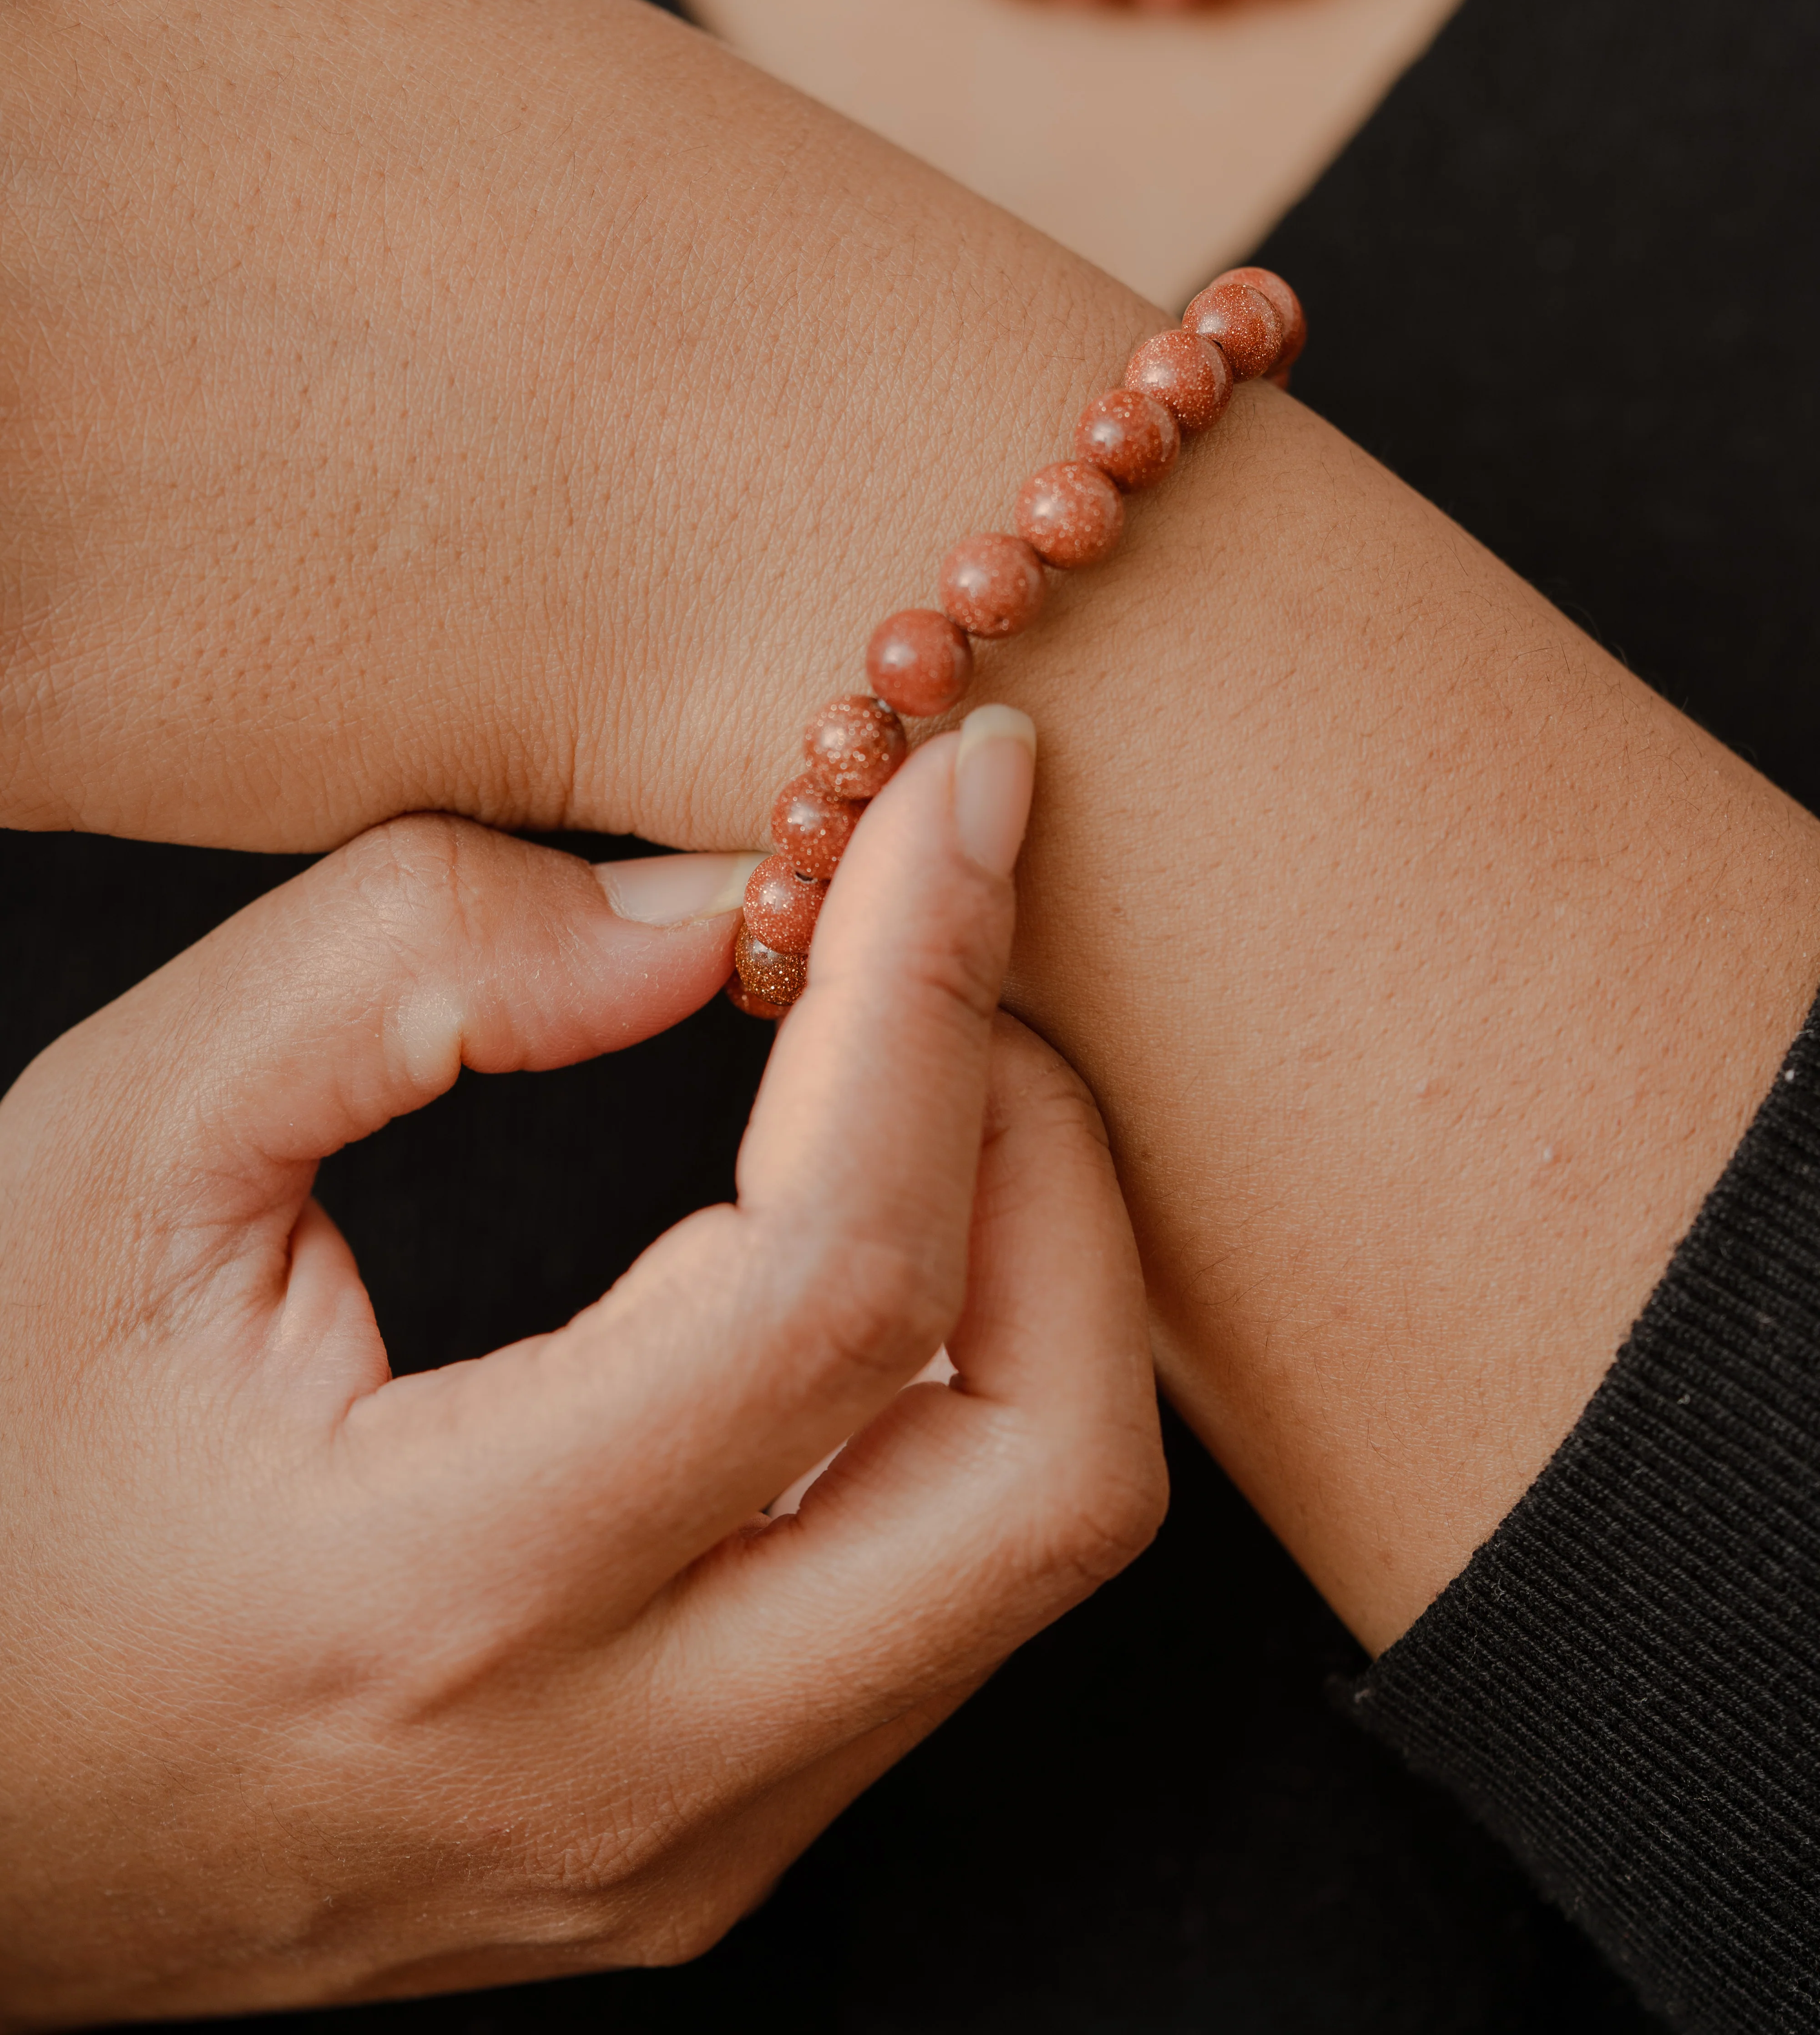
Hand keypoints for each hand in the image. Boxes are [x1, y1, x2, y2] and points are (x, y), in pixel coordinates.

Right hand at [0, 717, 1163, 2022]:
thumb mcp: (119, 1152)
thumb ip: (405, 967)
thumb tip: (703, 912)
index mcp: (446, 1597)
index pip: (836, 1277)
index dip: (932, 996)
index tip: (959, 799)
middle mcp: (612, 1776)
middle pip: (1042, 1468)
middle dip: (1056, 1158)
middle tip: (951, 954)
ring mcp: (674, 1852)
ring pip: (1022, 1552)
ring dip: (1032, 1270)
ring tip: (912, 1074)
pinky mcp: (690, 1855)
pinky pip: (935, 1612)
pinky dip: (958, 1392)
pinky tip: (858, 1248)